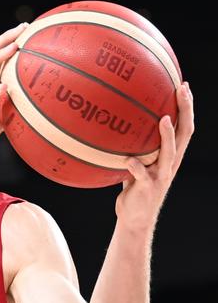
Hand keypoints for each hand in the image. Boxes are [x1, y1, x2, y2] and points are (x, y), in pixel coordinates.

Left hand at [115, 82, 194, 229]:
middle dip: (186, 111)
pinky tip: (128, 160)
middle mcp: (170, 163)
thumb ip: (132, 146)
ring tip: (164, 119)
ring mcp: (161, 175)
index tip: (183, 85)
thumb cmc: (133, 187)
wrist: (134, 217)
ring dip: (168, 136)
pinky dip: (136, 167)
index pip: (184, 126)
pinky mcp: (148, 188)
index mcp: (169, 155)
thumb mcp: (134, 162)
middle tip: (182, 90)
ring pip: (169, 153)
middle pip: (185, 133)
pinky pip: (142, 175)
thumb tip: (116, 124)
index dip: (186, 107)